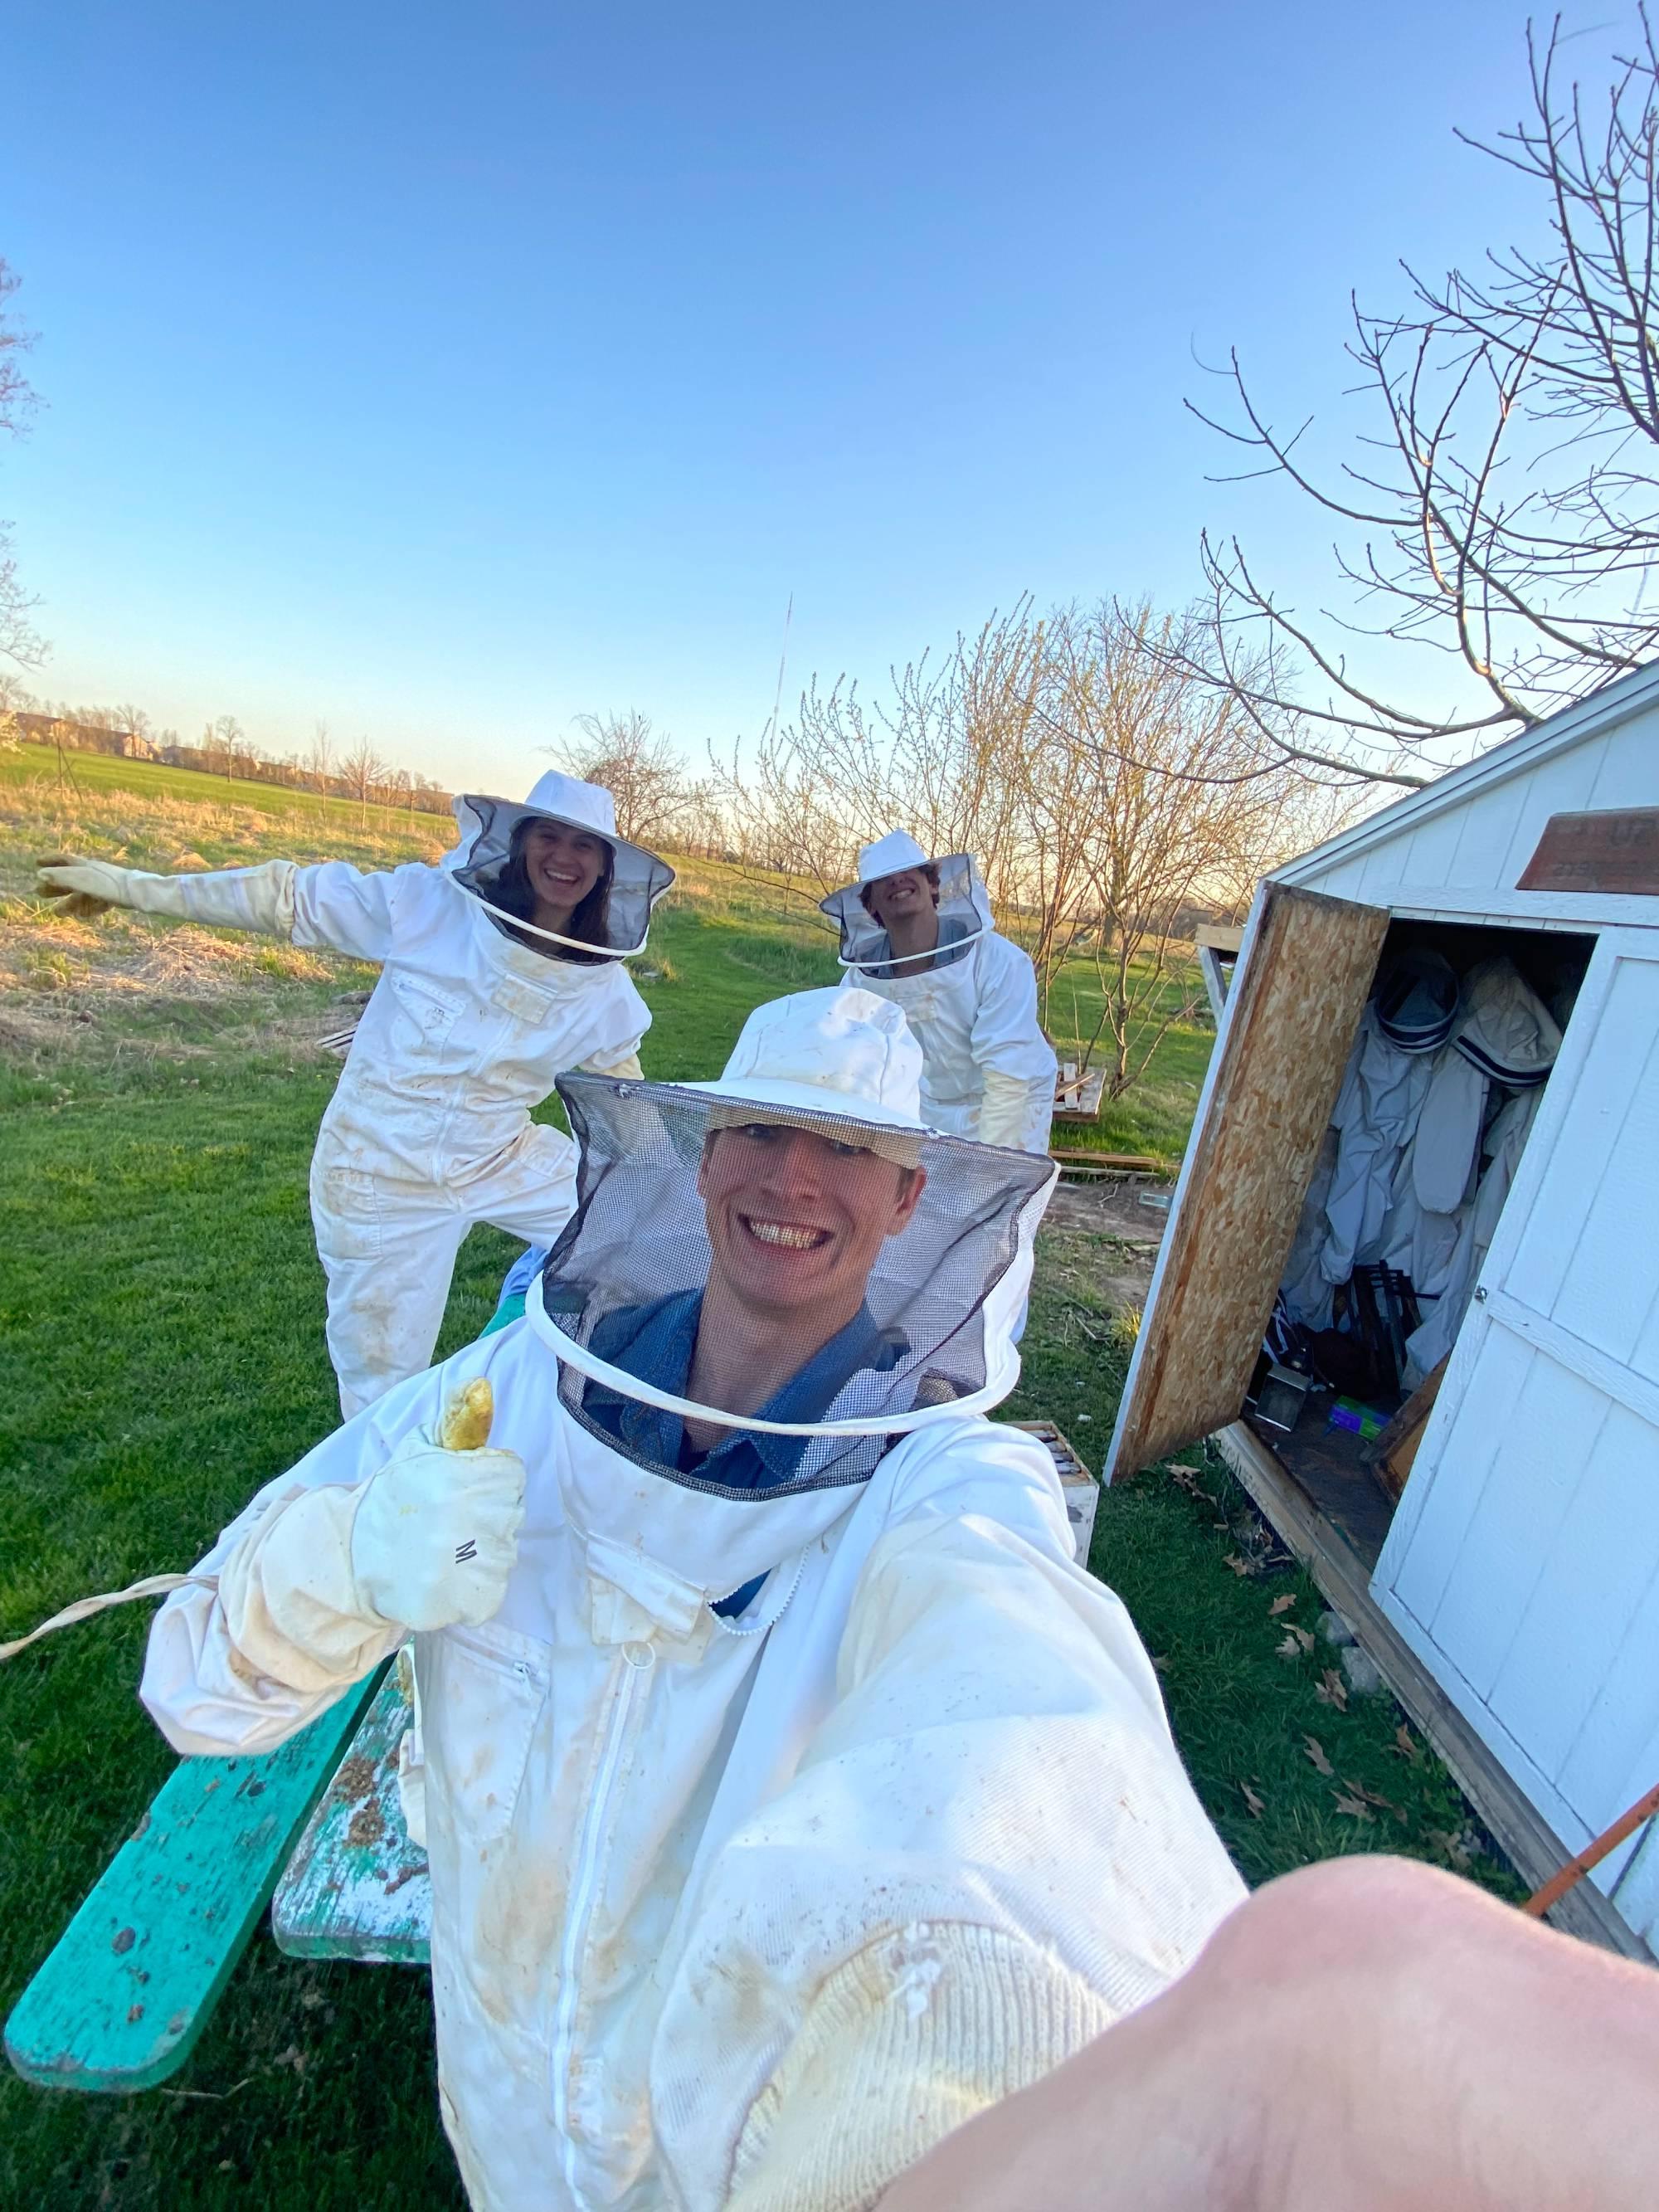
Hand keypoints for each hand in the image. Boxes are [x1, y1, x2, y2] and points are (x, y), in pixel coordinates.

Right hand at [35, 855, 131, 917]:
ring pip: (84, 894)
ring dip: (69, 903)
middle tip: (39, 892)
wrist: (139, 894)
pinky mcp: (116, 897)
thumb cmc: (109, 885)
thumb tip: (40, 874)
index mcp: (86, 866)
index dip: (50, 861)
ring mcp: (106, 886)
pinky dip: (90, 909)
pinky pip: (99, 903)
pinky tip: (85, 916)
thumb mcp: (82, 880)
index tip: (37, 863)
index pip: (65, 860)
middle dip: (55, 886)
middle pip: (71, 880)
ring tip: (57, 913)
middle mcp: (95, 874)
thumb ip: (62, 877)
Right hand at [350, 1425, 525, 1631]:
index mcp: (460, 1477)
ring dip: (482, 1555)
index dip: (489, 1481)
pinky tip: (443, 1579)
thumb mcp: (420, 1448)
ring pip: (504, 1555)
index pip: (511, 1475)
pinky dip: (473, 1590)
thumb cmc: (394, 1498)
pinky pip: (491, 1593)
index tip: (461, 1489)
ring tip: (442, 1552)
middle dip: (487, 1516)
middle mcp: (468, 1519)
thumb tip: (482, 1384)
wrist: (351, 1558)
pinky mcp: (462, 1602)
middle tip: (446, 1523)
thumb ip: (456, 1417)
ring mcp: (465, 1565)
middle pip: (511, 1514)